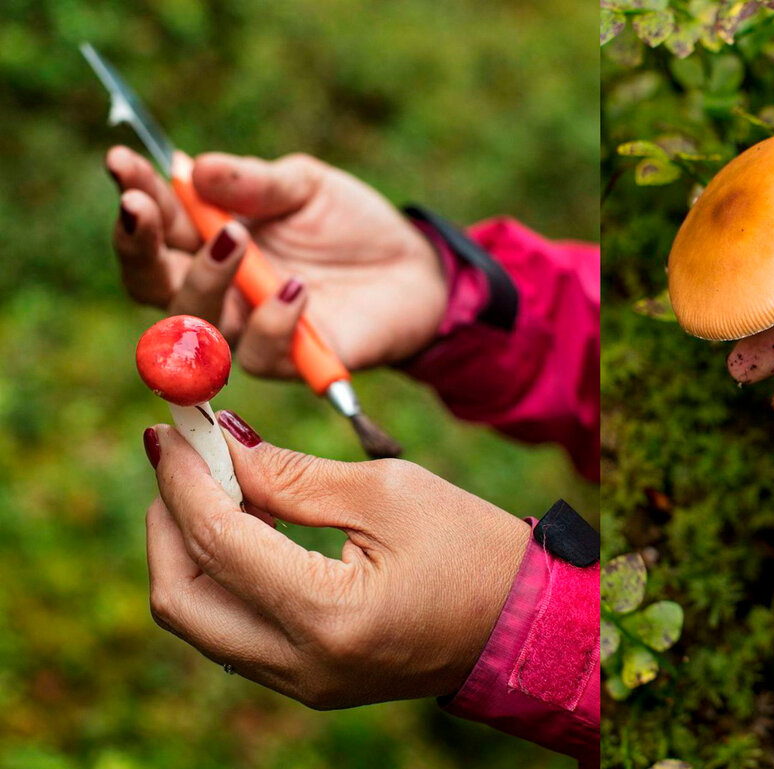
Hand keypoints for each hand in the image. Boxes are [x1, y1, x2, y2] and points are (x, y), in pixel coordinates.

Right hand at [109, 147, 447, 377]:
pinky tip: (297, 289)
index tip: (121, 162)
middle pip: (152, 281)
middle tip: (143, 206)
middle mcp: (218, 289)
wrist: (416, 270)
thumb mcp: (307, 187)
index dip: (135, 195)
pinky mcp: (289, 363)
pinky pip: (258, 354)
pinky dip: (272, 321)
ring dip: (203, 279)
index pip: (156, 223)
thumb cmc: (352, 225)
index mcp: (210, 239)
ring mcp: (249, 329)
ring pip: (194, 324)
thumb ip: (255, 183)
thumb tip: (195, 168)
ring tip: (234, 237)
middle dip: (138, 244)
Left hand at [143, 412, 530, 706]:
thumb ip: (292, 475)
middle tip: (180, 458)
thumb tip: (220, 444)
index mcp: (328, 615)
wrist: (524, 624)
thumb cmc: (473, 548)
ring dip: (188, 548)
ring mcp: (302, 683)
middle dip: (167, 519)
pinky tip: (241, 525)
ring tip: (212, 484)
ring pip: (199, 619)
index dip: (183, 476)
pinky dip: (221, 576)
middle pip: (181, 597)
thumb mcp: (387, 493)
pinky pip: (232, 632)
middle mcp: (302, 664)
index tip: (170, 427)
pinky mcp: (308, 682)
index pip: (218, 540)